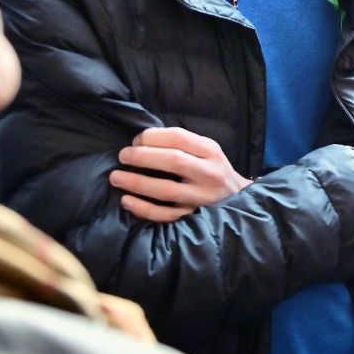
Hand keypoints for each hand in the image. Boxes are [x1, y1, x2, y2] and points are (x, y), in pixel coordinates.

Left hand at [111, 126, 250, 222]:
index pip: (179, 137)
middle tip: (123, 156)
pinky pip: (165, 215)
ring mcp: (201, 198)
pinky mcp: (193, 216)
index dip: (152, 137)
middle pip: (173, 161)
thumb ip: (183, 144)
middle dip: (142, 157)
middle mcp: (208, 173)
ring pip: (166, 190)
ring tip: (116, 177)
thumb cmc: (214, 170)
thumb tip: (143, 140)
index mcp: (210, 151)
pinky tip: (127, 201)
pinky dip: (143, 208)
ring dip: (137, 183)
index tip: (135, 141)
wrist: (237, 198)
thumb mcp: (207, 150)